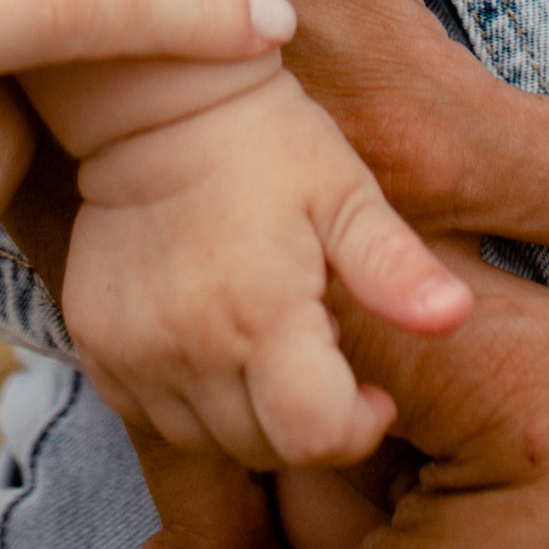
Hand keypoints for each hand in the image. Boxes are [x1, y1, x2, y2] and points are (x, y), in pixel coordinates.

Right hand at [63, 66, 470, 471]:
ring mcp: (132, 353)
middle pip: (265, 450)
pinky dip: (190, 400)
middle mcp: (188, 348)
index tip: (368, 388)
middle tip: (314, 342)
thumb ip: (395, 266)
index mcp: (259, 315)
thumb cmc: (268, 141)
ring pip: (207, 442)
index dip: (356, 427)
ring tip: (264, 337)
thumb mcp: (344, 190)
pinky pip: (152, 417)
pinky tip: (211, 338)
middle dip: (305, 417)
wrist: (157, 98)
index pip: (315, 439)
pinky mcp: (94, 346)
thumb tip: (453, 316)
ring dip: (247, 414)